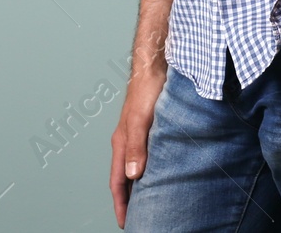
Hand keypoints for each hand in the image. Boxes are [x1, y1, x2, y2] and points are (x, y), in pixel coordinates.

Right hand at [109, 66, 166, 227]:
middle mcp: (127, 141)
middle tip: (138, 220)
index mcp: (122, 142)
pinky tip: (162, 174)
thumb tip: (133, 176)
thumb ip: (137, 147)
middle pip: (126, 178)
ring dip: (140, 186)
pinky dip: (151, 170)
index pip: (119, 182)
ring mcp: (138, 134)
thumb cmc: (147, 89)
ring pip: (136, 167)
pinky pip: (147, 156)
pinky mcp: (150, 128)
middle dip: (129, 200)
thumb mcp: (141, 120)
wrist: (156, 64)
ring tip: (149, 203)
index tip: (126, 224)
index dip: (122, 204)